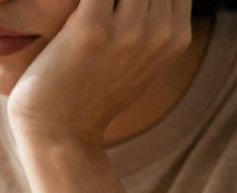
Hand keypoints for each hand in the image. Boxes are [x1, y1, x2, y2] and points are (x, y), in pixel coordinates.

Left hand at [7, 0, 192, 145]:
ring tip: (86, 1)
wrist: (60, 135)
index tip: (117, 0)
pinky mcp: (91, 29)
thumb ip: (148, 26)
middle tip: (96, 0)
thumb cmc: (88, 95)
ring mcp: (128, 29)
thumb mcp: (135, 62)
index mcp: (176, 36)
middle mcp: (159, 30)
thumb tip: (142, 3)